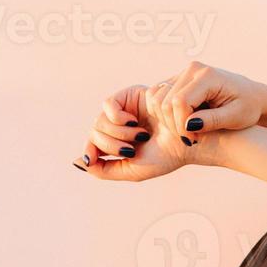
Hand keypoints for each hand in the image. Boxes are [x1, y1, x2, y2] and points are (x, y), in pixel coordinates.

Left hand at [73, 82, 195, 181]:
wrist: (187, 139)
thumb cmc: (166, 156)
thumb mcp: (132, 170)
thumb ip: (105, 170)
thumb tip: (79, 162)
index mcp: (119, 143)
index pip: (93, 145)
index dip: (90, 152)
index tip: (92, 159)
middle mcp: (119, 126)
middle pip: (95, 133)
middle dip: (111, 144)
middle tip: (132, 149)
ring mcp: (124, 110)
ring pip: (99, 121)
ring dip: (119, 133)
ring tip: (141, 135)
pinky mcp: (130, 96)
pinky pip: (108, 105)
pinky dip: (115, 116)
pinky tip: (131, 122)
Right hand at [149, 61, 266, 141]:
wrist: (251, 95)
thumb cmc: (247, 107)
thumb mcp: (236, 117)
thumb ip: (213, 120)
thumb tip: (189, 125)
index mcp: (208, 76)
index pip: (180, 102)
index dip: (181, 126)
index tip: (193, 141)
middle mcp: (192, 69)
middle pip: (165, 102)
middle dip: (174, 126)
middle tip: (191, 139)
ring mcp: (182, 73)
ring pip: (156, 100)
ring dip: (168, 121)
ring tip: (189, 133)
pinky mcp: (177, 80)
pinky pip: (157, 97)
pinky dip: (164, 115)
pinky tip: (183, 124)